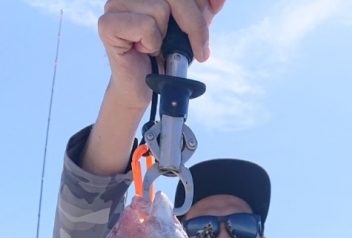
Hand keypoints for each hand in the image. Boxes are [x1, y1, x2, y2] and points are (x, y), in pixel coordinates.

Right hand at [99, 0, 225, 110]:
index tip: (216, 7)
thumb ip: (201, 11)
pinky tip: (143, 50)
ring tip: (156, 47)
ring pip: (161, 9)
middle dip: (194, 22)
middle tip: (201, 50)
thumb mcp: (190, 30)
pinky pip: (146, 25)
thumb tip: (218, 0)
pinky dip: (151, 43)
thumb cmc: (164, 57)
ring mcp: (115, 4)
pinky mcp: (108, 24)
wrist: (143, 88)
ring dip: (165, 37)